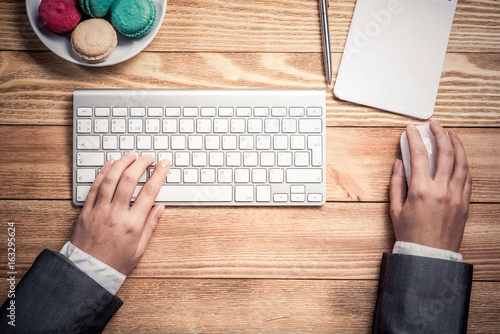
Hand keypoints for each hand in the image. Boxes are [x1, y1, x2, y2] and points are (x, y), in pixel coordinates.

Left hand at [71, 151, 169, 274]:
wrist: (87, 273)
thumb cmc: (115, 264)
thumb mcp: (140, 249)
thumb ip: (150, 226)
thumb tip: (159, 208)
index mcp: (133, 224)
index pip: (149, 192)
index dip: (159, 174)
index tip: (164, 164)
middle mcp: (116, 214)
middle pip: (130, 180)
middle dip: (141, 163)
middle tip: (148, 157)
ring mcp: (99, 211)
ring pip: (111, 179)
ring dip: (122, 163)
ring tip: (131, 156)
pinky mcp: (86, 211)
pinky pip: (94, 187)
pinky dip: (103, 172)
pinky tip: (110, 164)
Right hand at [390, 121, 471, 251]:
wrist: (429, 255)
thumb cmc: (410, 234)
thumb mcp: (395, 208)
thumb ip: (396, 183)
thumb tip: (399, 164)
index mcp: (421, 190)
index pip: (419, 155)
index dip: (414, 139)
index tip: (411, 130)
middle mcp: (441, 190)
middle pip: (445, 153)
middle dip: (439, 134)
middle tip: (434, 125)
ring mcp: (456, 196)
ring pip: (461, 162)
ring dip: (457, 144)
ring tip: (451, 134)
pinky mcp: (464, 203)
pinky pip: (467, 177)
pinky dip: (463, 163)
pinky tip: (460, 157)